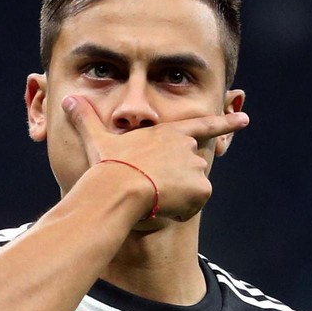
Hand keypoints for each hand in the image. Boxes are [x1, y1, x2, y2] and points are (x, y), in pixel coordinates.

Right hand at [61, 95, 249, 221]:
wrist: (120, 188)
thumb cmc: (107, 165)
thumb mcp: (96, 138)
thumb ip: (85, 119)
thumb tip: (67, 99)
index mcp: (169, 132)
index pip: (203, 125)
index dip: (226, 122)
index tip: (245, 120)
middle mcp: (188, 146)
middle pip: (189, 168)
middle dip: (174, 181)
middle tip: (151, 186)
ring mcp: (196, 166)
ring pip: (191, 189)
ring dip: (176, 197)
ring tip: (152, 196)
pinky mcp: (202, 188)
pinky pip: (193, 206)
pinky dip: (180, 211)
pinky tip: (162, 207)